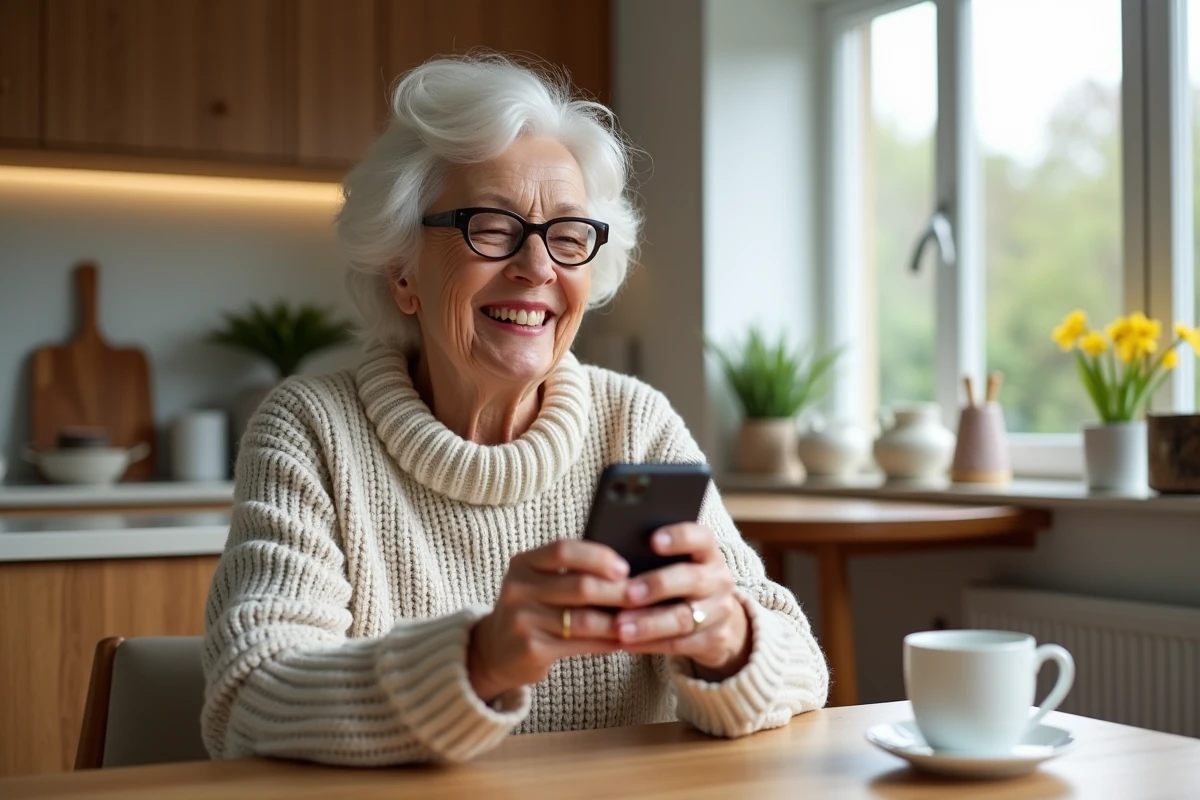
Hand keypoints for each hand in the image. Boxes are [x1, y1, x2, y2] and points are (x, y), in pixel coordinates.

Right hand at [468, 540, 629, 702]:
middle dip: (618, 591)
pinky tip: (624, 640)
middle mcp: (518, 589)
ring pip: (584, 620)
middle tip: (644, 596)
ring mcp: (523, 621)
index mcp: (523, 563)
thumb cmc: (532, 609)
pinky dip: (607, 642)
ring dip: (618, 621)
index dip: (598, 557)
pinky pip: (581, 645)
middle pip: (579, 586)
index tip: (624, 568)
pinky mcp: (532, 650)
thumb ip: (571, 572)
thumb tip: (626, 571)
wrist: (495, 650)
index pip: (563, 549)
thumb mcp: (539, 581)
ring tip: (641, 620)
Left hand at [613, 524, 751, 680]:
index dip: (678, 538)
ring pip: (684, 618)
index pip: (699, 537)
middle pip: (691, 579)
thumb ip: (651, 558)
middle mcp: (719, 578)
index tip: (652, 541)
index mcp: (708, 551)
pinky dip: (650, 644)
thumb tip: (610, 558)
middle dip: (657, 586)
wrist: (717, 618)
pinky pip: (680, 644)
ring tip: (619, 626)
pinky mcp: (716, 639)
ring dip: (648, 623)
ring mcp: (721, 610)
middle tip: (627, 594)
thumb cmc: (680, 581)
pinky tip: (625, 643)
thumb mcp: (676, 563)